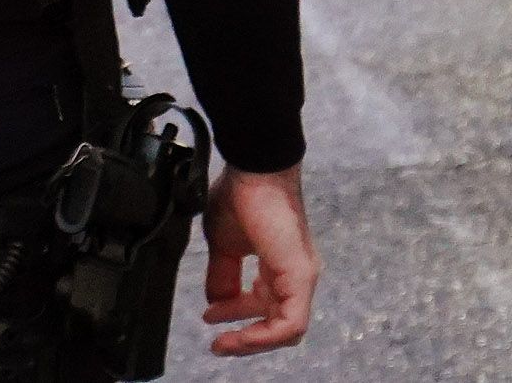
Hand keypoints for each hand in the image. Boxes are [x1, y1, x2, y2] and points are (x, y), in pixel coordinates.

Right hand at [201, 163, 320, 356]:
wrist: (254, 169)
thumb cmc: (241, 195)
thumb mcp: (223, 244)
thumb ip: (223, 276)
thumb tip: (215, 301)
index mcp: (280, 265)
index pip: (265, 305)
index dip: (237, 318)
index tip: (210, 320)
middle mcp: (295, 274)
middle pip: (277, 322)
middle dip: (245, 336)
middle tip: (218, 343)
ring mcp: (301, 276)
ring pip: (287, 329)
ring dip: (254, 342)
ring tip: (225, 343)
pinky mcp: (299, 276)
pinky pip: (290, 323)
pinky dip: (265, 335)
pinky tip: (240, 335)